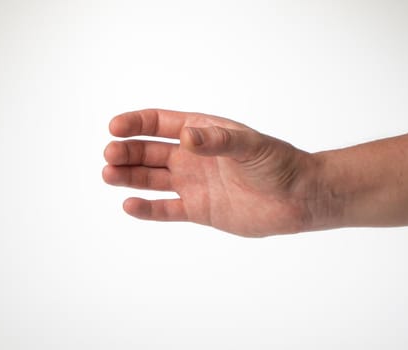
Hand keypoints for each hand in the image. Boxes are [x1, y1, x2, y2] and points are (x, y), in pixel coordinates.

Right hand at [103, 109, 328, 236]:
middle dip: (127, 151)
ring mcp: (193, 184)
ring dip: (128, 176)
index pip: (159, 123)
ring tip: (108, 175)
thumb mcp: (250, 145)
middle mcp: (191, 157)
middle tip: (109, 155)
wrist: (298, 198)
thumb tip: (186, 139)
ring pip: (151, 179)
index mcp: (201, 133)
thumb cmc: (279, 164)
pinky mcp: (198, 210)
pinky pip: (166, 209)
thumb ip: (218, 141)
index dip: (135, 124)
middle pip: (149, 151)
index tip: (114, 128)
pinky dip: (147, 209)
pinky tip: (129, 205)